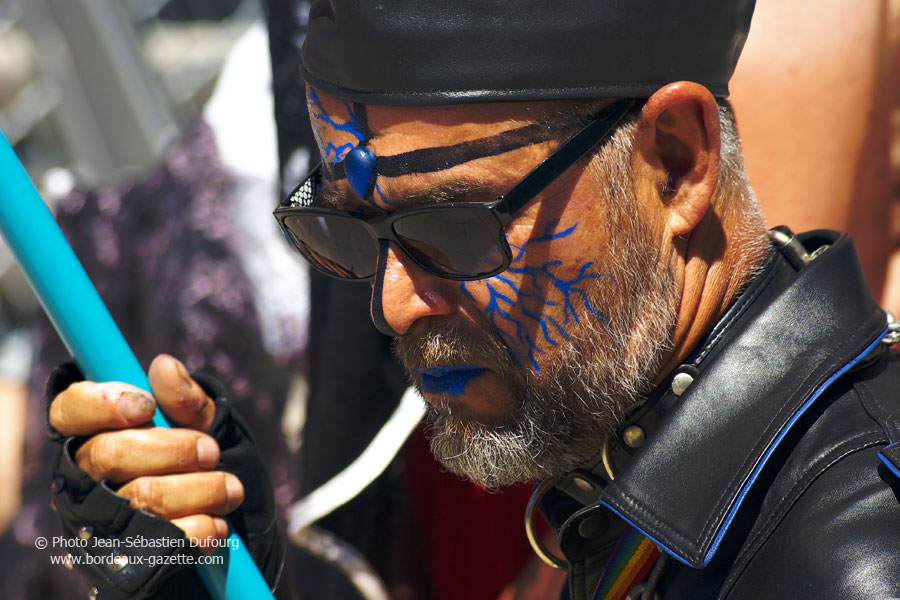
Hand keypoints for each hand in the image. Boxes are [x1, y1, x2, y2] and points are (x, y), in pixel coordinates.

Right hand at [48, 354, 244, 552]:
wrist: (239, 528)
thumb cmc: (210, 466)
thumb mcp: (208, 426)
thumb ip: (187, 400)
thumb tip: (164, 366)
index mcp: (96, 435)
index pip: (68, 410)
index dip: (100, 403)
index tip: (146, 405)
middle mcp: (86, 478)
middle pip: (108, 453)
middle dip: (173, 448)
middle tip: (211, 451)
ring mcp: (100, 522)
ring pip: (140, 495)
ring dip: (199, 488)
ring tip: (230, 488)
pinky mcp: (124, 558)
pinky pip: (159, 540)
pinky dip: (198, 529)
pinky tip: (217, 524)